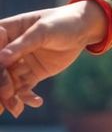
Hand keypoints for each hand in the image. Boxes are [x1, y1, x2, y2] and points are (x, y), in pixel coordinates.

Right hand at [0, 2, 102, 116]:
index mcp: (5, 32)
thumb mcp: (43, 30)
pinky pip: (23, 90)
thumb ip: (22, 45)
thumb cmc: (62, 22)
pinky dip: (26, 98)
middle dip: (0, 85)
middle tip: (7, 95)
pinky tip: (36, 102)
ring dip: (8, 98)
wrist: (84, 29)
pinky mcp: (31, 74)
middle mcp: (8, 50)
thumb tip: (1, 59)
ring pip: (6, 84)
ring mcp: (18, 63)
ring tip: (16, 108)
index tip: (3, 70)